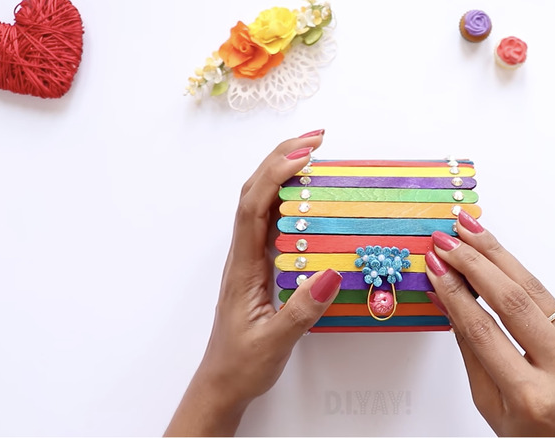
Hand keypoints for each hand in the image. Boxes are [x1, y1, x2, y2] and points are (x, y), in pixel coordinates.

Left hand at [165, 130, 341, 436]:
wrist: (223, 382)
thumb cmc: (242, 363)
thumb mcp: (275, 341)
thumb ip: (302, 310)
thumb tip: (331, 273)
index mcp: (244, 267)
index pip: (254, 208)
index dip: (275, 176)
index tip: (304, 154)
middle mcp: (244, 255)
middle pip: (254, 193)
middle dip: (281, 158)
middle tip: (316, 138)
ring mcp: (251, 259)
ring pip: (261, 203)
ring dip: (282, 172)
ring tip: (311, 151)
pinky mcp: (261, 266)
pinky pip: (271, 221)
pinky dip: (287, 196)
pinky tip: (306, 194)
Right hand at [424, 211, 554, 435]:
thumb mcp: (492, 408)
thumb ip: (472, 353)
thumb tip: (449, 303)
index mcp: (530, 396)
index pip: (482, 331)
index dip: (455, 293)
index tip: (435, 266)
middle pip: (512, 300)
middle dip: (474, 263)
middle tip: (447, 239)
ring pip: (534, 289)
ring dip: (498, 254)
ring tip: (470, 230)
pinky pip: (548, 298)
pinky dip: (519, 271)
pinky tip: (498, 255)